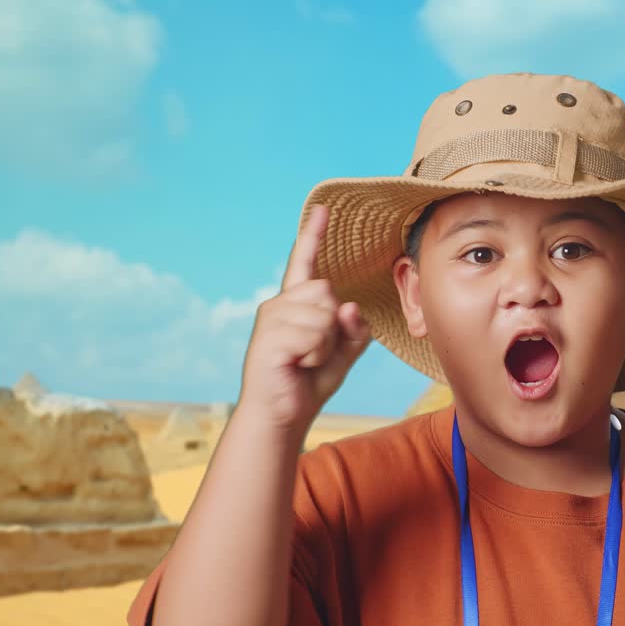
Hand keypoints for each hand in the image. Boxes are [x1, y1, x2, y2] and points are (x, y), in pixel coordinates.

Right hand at [236, 205, 369, 431]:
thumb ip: (355, 329)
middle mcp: (279, 305)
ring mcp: (271, 319)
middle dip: (333, 325)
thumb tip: (350, 306)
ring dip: (325, 344)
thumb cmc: (309, 383)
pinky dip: (316, 355)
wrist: (281, 417)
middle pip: (326, 290)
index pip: (306, 263)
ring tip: (304, 361)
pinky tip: (297, 365)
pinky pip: (315, 335)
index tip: (323, 209)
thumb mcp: (343, 353)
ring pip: (324, 314)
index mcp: (295, 305)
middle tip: (314, 353)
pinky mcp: (269, 337)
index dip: (313, 235)